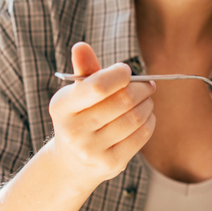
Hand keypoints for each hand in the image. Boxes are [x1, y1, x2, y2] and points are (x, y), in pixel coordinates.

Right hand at [47, 42, 155, 188]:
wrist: (74, 163)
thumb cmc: (80, 118)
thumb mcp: (76, 95)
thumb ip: (84, 71)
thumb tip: (81, 46)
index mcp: (62, 107)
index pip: (97, 86)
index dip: (118, 75)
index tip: (126, 71)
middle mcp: (74, 130)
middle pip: (123, 101)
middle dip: (141, 89)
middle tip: (148, 85)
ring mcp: (92, 150)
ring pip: (135, 118)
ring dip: (148, 105)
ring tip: (147, 100)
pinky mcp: (111, 164)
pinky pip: (141, 136)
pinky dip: (149, 121)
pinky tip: (146, 117)